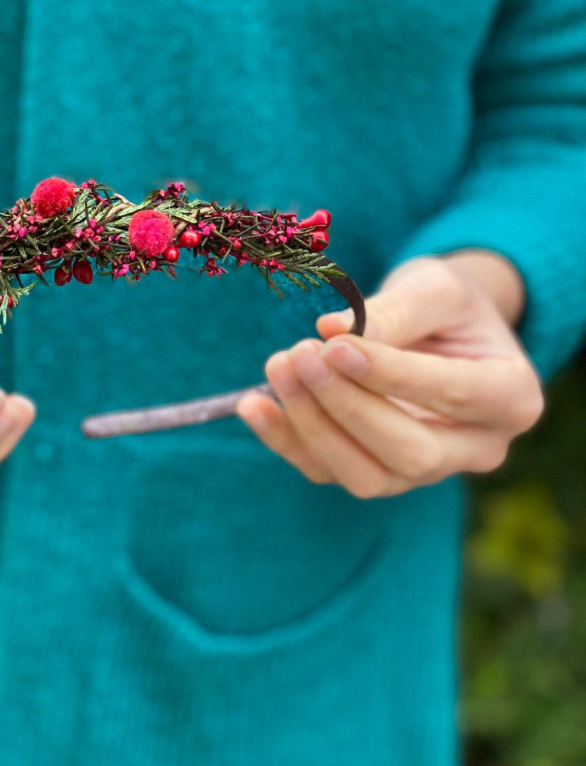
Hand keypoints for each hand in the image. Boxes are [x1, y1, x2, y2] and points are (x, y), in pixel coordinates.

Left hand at [235, 255, 545, 497]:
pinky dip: (286, 442)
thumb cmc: (447, 304)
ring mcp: (425, 471)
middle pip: (411, 452)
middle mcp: (477, 449)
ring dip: (312, 426)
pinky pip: (327, 473)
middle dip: (347, 407)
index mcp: (512, 397)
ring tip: (276, 368)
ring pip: (367, 476)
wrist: (439, 328)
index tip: (334, 344)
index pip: (453, 395)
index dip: (390, 374)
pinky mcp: (376, 474)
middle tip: (300, 354)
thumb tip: (331, 333)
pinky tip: (253, 403)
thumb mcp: (435, 288)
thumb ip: (395, 311)